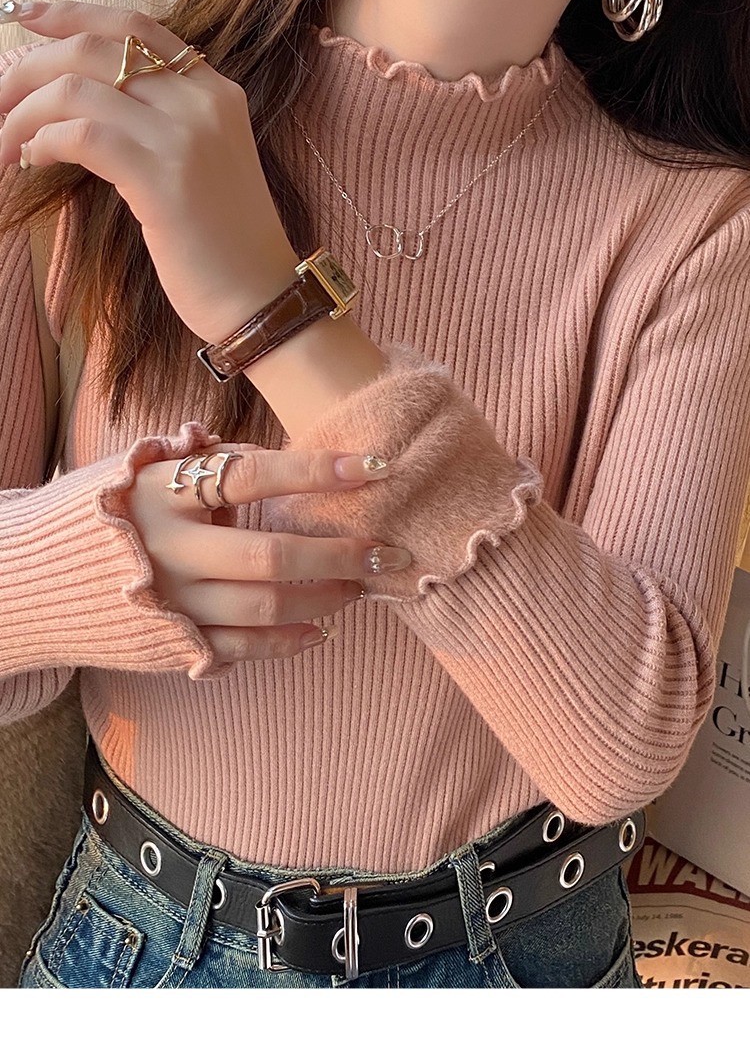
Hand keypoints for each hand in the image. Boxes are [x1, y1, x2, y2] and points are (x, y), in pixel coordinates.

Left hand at [0, 0, 298, 343]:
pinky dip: (41, 142)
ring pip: (76, 88)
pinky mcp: (162, 178)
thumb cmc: (226, 246)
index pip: (136, 27)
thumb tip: (83, 108)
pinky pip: (80, 135)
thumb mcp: (205, 167)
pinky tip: (31, 162)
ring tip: (5, 143)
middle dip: (29, 68)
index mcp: (215, 92)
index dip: (73, 15)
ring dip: (23, 113)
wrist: (262, 297)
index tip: (27, 20)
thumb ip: (163, 126)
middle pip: (94, 49)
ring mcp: (184, 137)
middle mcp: (202, 102)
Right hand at [128, 444, 410, 662]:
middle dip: (340, 555)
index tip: (377, 466)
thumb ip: (202, 461)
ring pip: (265, 607)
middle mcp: (165, 549)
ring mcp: (169, 603)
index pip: (250, 475)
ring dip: (326, 597)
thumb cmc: (106, 515)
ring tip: (361, 585)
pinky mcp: (172, 645)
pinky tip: (323, 628)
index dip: (316, 470)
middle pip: (269, 556)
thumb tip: (268, 455)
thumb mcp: (139, 471)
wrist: (33, 582)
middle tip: (387, 553)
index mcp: (160, 492)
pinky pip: (244, 649)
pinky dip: (290, 640)